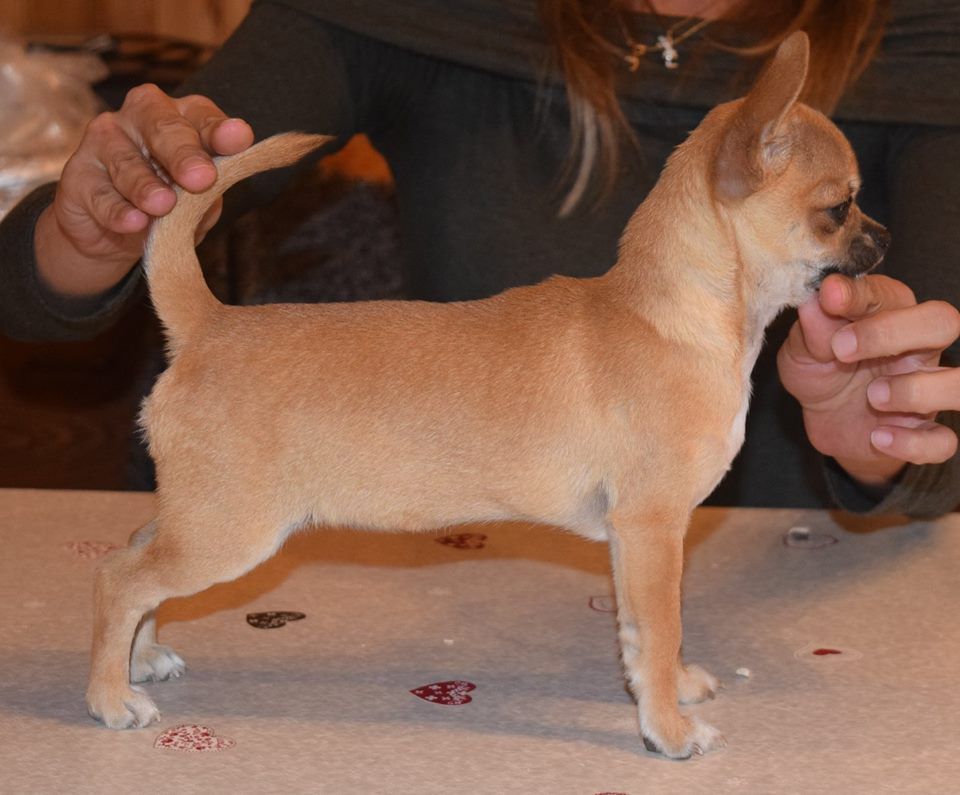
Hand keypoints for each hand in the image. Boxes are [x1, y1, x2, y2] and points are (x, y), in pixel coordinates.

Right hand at [35, 84, 253, 296]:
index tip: (239, 138)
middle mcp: (140, 118)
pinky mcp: (77, 174)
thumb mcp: (199, 201)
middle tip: (202, 178)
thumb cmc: (170, 205)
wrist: (115, 233)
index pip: (201, 116)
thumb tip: (214, 186)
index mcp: (180, 117)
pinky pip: (99, 193)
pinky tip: (133, 222)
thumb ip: (210, 192)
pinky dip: (117, 210)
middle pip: (163, 128)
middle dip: (184, 153)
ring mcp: (104, 141)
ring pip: (127, 161)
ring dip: (146, 185)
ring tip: (163, 205)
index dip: (219, 129)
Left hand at [777, 273, 959, 486]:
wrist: (826, 421)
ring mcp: (927, 389)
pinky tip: (878, 436)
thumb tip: (815, 300)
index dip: (859, 294)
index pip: (888, 293)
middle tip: (842, 350)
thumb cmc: (821, 371)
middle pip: (943, 321)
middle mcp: (918, 347)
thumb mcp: (802, 351)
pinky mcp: (921, 431)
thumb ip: (811, 329)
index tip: (829, 298)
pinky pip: (942, 441)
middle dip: (894, 332)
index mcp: (888, 315)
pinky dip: (912, 443)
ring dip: (917, 390)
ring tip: (873, 396)